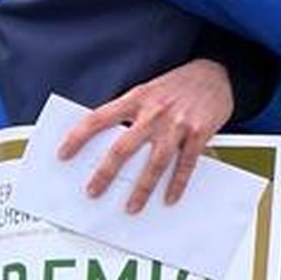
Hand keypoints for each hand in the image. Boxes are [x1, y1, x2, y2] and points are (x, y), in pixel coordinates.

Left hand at [57, 57, 234, 210]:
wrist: (217, 73)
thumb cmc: (178, 85)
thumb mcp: (148, 91)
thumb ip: (130, 113)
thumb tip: (108, 142)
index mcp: (136, 99)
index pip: (99, 118)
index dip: (78, 136)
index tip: (63, 154)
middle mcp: (154, 112)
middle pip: (123, 147)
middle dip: (105, 172)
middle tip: (93, 191)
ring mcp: (177, 124)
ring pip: (155, 161)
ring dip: (142, 188)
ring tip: (132, 206)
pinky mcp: (199, 133)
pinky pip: (186, 164)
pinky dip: (177, 183)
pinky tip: (170, 197)